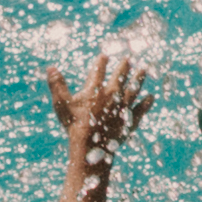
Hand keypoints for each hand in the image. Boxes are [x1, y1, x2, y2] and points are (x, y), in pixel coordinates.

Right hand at [47, 50, 160, 166]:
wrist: (90, 146)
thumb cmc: (74, 125)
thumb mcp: (62, 105)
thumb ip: (57, 85)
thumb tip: (50, 67)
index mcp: (95, 90)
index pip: (98, 72)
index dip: (101, 62)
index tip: (105, 55)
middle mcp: (111, 95)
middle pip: (120, 77)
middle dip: (124, 67)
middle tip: (128, 59)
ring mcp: (122, 107)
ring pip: (133, 89)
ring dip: (139, 79)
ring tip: (144, 70)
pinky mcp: (129, 120)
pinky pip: (140, 110)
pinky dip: (146, 103)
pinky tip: (151, 97)